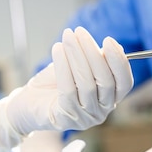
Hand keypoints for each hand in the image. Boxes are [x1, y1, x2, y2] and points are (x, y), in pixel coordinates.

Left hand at [0, 27, 132, 151]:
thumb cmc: (54, 84)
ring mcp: (85, 117)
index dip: (119, 62)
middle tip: (80, 32)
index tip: (109, 40)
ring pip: (86, 84)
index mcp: (109, 99)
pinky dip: (63, 66)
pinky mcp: (66, 119)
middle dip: (94, 53)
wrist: (27, 104)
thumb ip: (95, 60)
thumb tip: (112, 46)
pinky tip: (57, 49)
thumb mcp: (77, 68)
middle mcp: (101, 111)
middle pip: (106, 81)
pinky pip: (68, 90)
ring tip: (67, 36)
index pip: (124, 83)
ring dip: (77, 55)